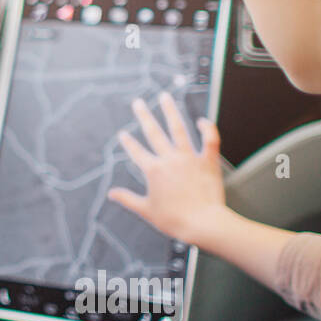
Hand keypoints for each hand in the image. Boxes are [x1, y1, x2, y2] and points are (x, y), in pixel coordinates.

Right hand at [108, 91, 226, 242]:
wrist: (203, 224)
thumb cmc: (174, 220)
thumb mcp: (146, 210)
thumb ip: (127, 199)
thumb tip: (111, 194)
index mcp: (153, 171)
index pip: (136, 151)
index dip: (128, 142)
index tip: (122, 134)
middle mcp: (169, 159)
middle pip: (154, 133)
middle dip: (144, 116)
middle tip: (137, 103)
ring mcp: (189, 158)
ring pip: (178, 129)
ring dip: (171, 111)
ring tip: (165, 97)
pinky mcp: (207, 161)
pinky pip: (209, 140)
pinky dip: (207, 128)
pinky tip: (202, 120)